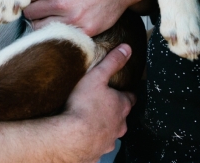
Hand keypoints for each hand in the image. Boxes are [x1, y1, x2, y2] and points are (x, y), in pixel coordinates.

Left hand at [25, 0, 151, 35]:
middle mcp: (59, 3)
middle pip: (30, 14)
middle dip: (33, 9)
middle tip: (41, 6)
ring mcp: (73, 19)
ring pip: (40, 28)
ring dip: (42, 22)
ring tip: (51, 15)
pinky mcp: (85, 30)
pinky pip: (61, 36)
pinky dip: (59, 31)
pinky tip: (64, 22)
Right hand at [62, 45, 135, 160]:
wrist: (69, 138)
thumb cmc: (83, 106)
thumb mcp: (97, 76)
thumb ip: (112, 62)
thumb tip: (127, 48)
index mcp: (121, 107)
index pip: (130, 98)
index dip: (125, 94)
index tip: (121, 91)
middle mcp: (119, 127)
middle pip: (121, 118)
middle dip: (113, 113)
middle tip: (100, 106)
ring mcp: (107, 143)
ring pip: (109, 135)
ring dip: (102, 129)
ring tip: (88, 122)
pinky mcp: (94, 155)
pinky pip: (95, 149)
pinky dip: (90, 144)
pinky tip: (80, 139)